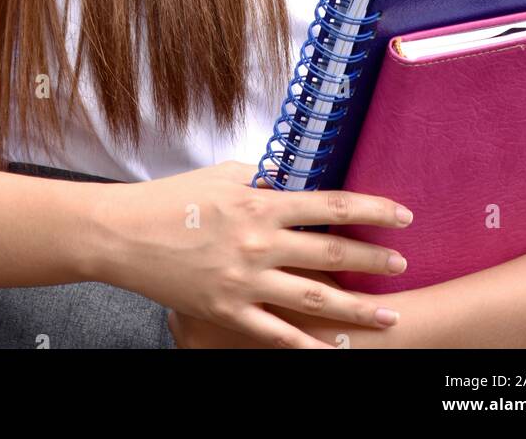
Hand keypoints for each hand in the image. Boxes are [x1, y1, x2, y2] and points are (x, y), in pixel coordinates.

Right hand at [93, 160, 413, 347]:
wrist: (123, 234)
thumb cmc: (171, 198)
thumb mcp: (222, 174)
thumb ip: (263, 178)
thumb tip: (294, 179)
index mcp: (259, 203)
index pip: (329, 204)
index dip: (371, 209)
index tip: (402, 214)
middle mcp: (258, 242)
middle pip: (331, 252)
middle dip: (373, 259)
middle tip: (402, 264)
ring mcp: (244, 281)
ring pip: (314, 299)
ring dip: (357, 309)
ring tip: (388, 315)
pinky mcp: (228, 311)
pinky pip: (277, 334)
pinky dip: (308, 346)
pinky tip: (335, 351)